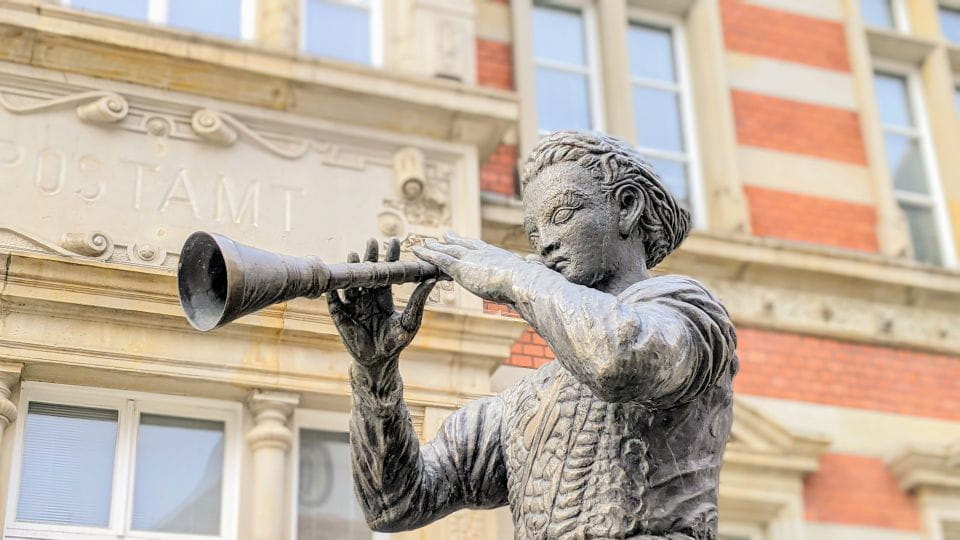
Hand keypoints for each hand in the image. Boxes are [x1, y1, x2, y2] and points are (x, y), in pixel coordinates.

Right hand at [326, 238, 435, 367]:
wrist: (379, 361)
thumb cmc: (396, 342)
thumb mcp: (411, 320)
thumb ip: (418, 300)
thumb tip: (431, 280)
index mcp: (384, 297)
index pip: (387, 273)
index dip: (390, 257)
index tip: (394, 241)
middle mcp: (368, 297)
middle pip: (368, 273)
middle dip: (370, 256)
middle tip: (372, 241)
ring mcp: (353, 306)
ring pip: (351, 283)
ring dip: (352, 269)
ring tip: (354, 254)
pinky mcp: (341, 317)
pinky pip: (335, 302)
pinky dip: (333, 292)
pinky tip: (334, 281)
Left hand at [412, 232, 529, 303]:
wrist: (523, 281)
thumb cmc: (531, 282)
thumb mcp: (532, 273)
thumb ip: (531, 269)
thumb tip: (541, 267)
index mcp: (498, 256)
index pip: (481, 248)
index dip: (471, 244)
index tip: (466, 240)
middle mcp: (483, 253)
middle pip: (463, 245)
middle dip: (452, 241)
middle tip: (444, 236)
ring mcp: (471, 259)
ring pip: (448, 250)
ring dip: (435, 247)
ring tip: (424, 244)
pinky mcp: (461, 268)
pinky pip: (440, 259)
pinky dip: (428, 254)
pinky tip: (417, 251)